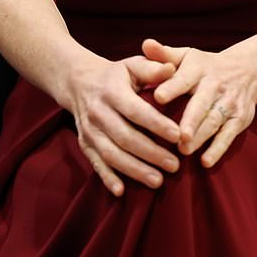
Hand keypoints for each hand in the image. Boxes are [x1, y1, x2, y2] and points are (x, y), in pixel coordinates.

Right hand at [64, 51, 180, 196]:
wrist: (79, 82)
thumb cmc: (116, 75)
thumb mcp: (133, 65)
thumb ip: (153, 67)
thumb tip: (172, 68)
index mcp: (112, 90)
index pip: (136, 110)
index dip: (157, 124)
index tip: (178, 136)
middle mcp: (98, 112)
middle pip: (125, 137)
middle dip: (151, 153)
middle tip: (175, 165)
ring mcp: (89, 130)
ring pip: (112, 154)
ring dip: (135, 170)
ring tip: (158, 181)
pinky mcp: (84, 144)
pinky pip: (95, 164)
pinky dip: (107, 178)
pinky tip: (121, 191)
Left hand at [142, 38, 256, 167]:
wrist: (247, 70)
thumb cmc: (205, 66)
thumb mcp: (186, 56)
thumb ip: (164, 55)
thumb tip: (145, 43)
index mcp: (198, 69)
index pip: (184, 78)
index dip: (172, 87)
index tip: (158, 96)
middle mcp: (215, 85)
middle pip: (202, 104)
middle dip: (191, 120)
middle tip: (178, 135)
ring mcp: (229, 103)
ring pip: (214, 121)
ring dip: (201, 137)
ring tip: (184, 150)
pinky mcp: (239, 119)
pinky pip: (229, 135)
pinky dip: (218, 149)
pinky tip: (205, 161)